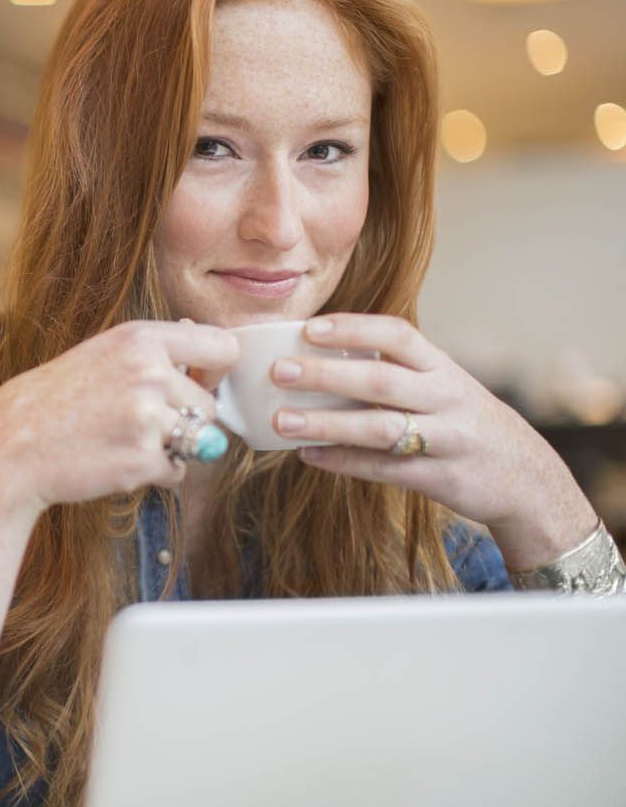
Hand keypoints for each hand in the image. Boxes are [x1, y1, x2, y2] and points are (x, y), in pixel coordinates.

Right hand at [0, 320, 238, 522]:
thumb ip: (153, 352)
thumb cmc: (54, 401)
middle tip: (137, 424)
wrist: (10, 446)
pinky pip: (177, 471)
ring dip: (171, 448)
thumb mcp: (100, 354)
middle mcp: (149, 372)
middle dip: (184, 420)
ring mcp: (147, 417)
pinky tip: (116, 461)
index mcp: (141, 339)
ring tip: (124, 442)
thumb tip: (211, 346)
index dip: (216, 372)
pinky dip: (154, 474)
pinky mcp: (143, 460)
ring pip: (198, 440)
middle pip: (209, 405)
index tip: (198, 384)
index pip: (222, 347)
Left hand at [270, 313, 596, 566]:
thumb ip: (396, 373)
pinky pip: (384, 469)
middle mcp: (447, 398)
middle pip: (381, 380)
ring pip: (380, 428)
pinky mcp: (440, 478)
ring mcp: (446, 439)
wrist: (528, 478)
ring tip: (282, 421)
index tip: (308, 329)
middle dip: (326, 374)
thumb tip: (319, 361)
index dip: (353, 328)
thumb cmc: (466, 424)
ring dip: (327, 424)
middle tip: (278, 370)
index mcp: (443, 368)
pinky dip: (343, 462)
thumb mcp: (444, 387)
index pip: (398, 335)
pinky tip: (308, 456)